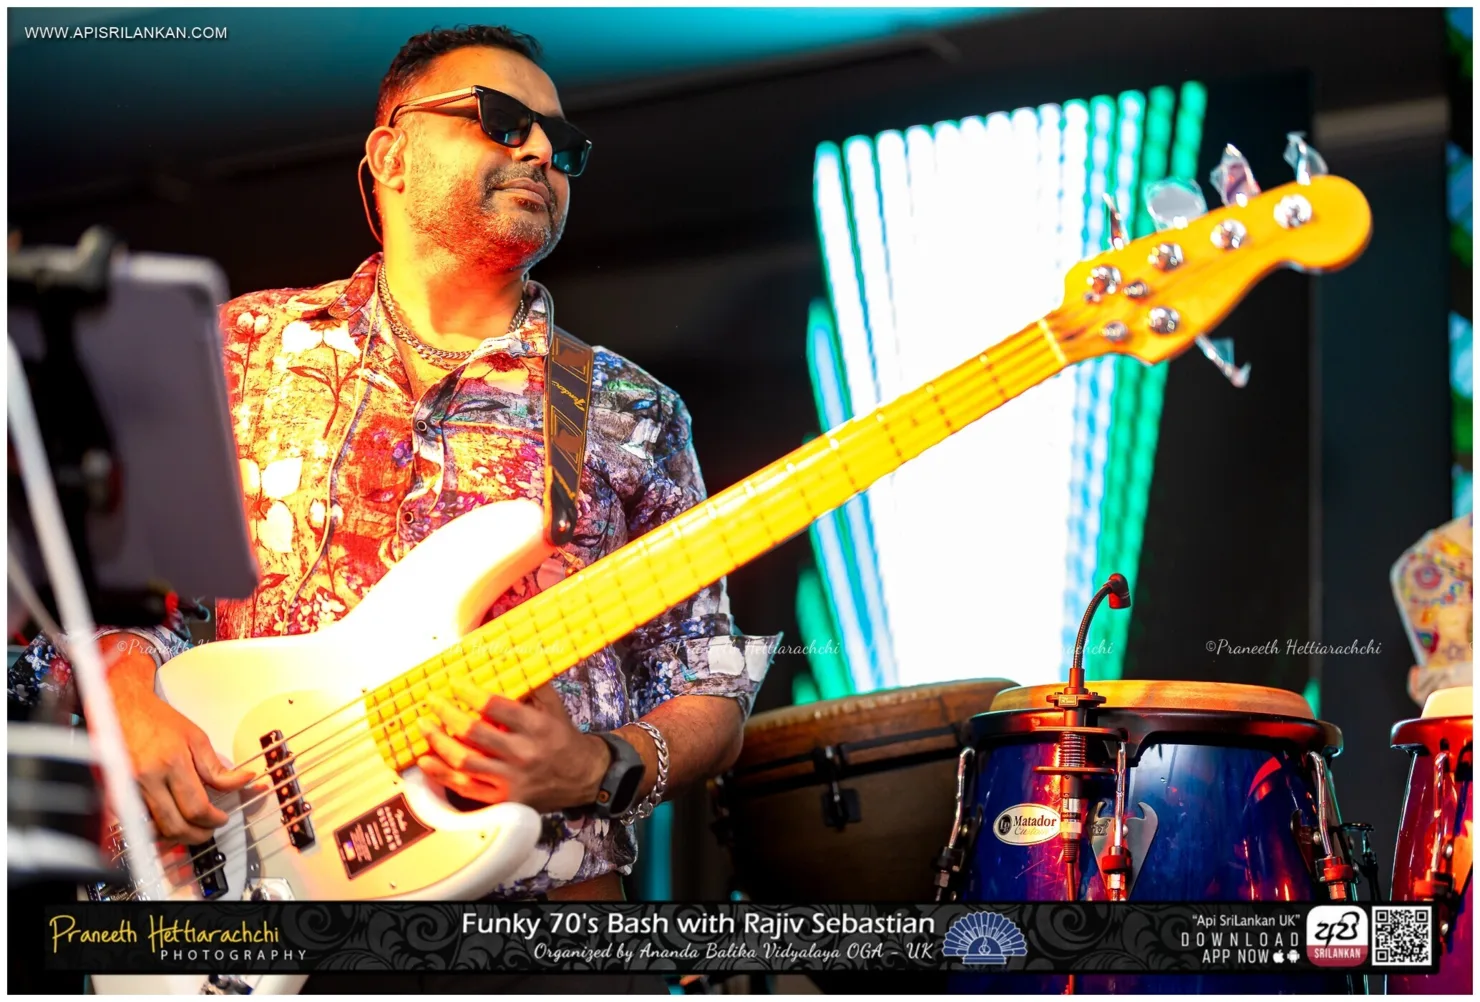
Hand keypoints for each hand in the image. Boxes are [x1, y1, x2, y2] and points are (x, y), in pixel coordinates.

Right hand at [109, 658, 255, 844]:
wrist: (122, 708)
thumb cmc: (157, 720)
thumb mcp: (196, 737)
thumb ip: (216, 767)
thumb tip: (242, 781)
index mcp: (171, 763)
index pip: (196, 807)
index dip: (213, 819)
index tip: (222, 818)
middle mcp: (147, 779)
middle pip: (176, 825)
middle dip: (198, 834)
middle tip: (211, 828)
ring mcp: (129, 789)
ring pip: (155, 829)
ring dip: (178, 836)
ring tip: (193, 828)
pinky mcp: (117, 794)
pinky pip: (138, 822)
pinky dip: (156, 829)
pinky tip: (169, 823)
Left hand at [416, 681, 608, 812]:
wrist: (583, 778)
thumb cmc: (562, 737)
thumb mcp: (554, 706)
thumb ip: (530, 684)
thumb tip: (504, 658)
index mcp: (537, 727)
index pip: (496, 706)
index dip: (470, 693)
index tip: (454, 683)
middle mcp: (523, 754)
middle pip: (475, 733)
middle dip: (447, 714)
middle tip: (432, 701)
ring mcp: (511, 780)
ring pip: (465, 762)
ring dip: (438, 742)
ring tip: (423, 726)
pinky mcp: (503, 801)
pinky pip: (465, 789)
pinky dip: (442, 775)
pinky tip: (426, 761)